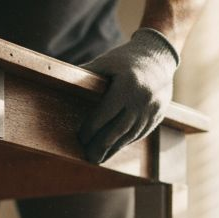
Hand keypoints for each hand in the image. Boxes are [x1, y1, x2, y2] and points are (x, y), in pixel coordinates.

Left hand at [79, 28, 179, 163]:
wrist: (160, 58)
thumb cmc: (127, 59)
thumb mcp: (107, 62)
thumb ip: (87, 73)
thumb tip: (59, 80)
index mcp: (128, 85)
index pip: (105, 113)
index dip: (91, 128)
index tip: (81, 137)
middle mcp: (142, 99)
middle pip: (117, 130)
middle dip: (101, 145)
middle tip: (88, 157)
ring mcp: (152, 110)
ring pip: (129, 136)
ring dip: (113, 149)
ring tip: (98, 158)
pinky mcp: (157, 117)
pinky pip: (139, 134)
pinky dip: (124, 143)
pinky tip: (113, 149)